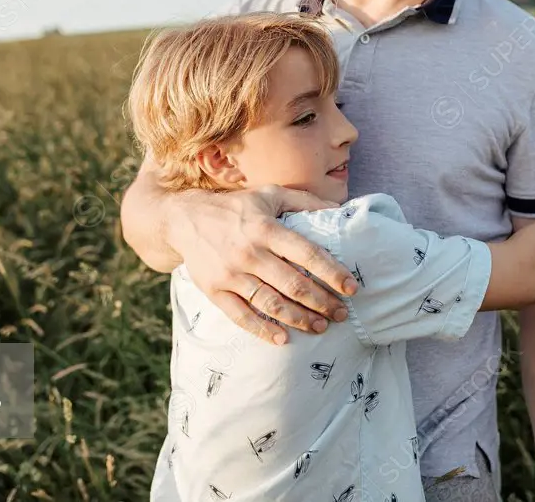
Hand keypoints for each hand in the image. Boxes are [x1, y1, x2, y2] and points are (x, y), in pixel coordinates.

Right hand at [166, 184, 358, 344]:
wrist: (183, 219)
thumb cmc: (233, 207)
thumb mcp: (268, 193)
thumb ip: (303, 201)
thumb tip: (338, 209)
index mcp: (265, 228)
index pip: (307, 253)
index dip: (332, 272)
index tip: (351, 288)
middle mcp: (249, 252)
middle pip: (293, 284)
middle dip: (322, 302)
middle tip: (340, 314)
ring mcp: (230, 274)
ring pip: (271, 303)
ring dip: (299, 319)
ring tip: (319, 327)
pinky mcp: (214, 291)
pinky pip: (240, 316)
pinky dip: (262, 330)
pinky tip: (282, 339)